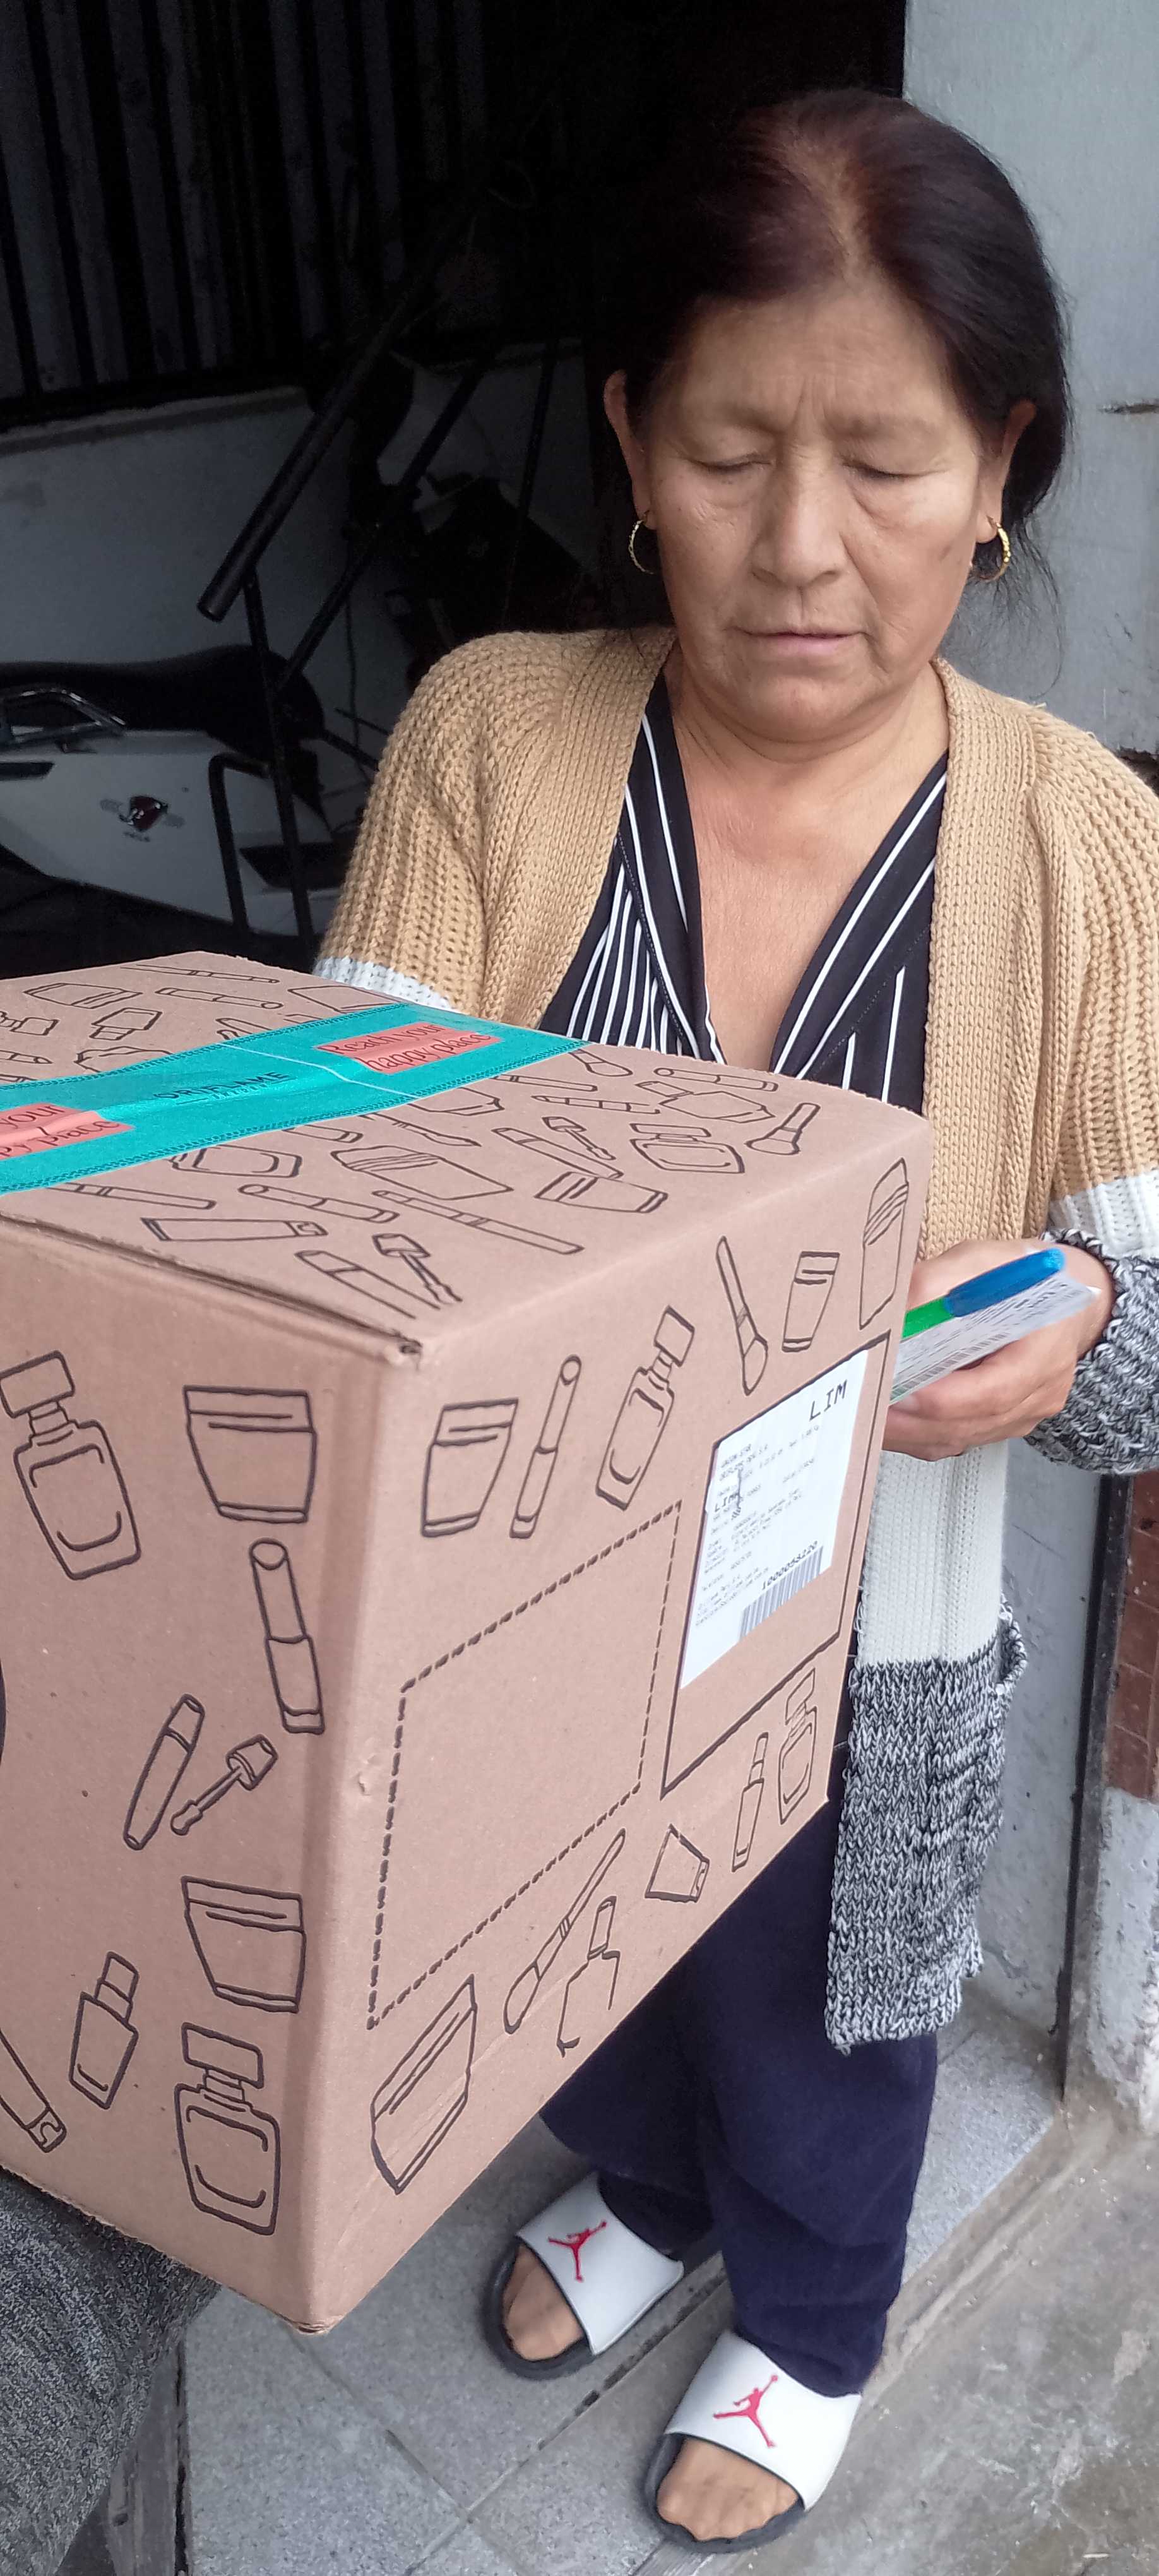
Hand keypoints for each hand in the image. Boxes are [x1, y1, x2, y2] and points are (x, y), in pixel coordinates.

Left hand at [883, 1237, 1114, 1461]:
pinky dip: (917, 1434)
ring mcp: (1021, 1416)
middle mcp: (1038, 1395)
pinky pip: (956, 1440)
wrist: (1062, 1299)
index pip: (993, 1392)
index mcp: (1044, 1353)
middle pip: (970, 1424)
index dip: (943, 1399)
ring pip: (959, 1438)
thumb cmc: (1025, 1277)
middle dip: (913, 1421)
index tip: (900, 1390)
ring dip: (908, 1432)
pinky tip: (887, 1420)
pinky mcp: (1001, 1424)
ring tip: (866, 1414)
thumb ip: (939, 1281)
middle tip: (867, 1406)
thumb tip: (897, 1313)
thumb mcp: (983, 1259)